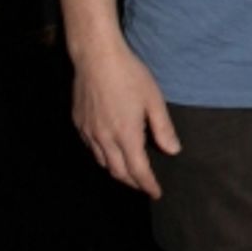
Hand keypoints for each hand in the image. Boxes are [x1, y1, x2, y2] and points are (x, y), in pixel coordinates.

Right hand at [71, 43, 179, 198]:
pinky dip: (103, 156)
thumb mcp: (154, 100)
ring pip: (102, 162)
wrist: (96, 57)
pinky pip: (91, 148)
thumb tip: (173, 151)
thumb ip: (163, 128)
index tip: (156, 193)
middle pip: (118, 172)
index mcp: (126, 134)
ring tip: (129, 172)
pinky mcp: (78, 123)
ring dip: (117, 171)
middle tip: (144, 185)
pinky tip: (110, 151)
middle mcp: (105, 138)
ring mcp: (89, 131)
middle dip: (133, 182)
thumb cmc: (129, 75)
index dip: (148, 185)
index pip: (138, 170)